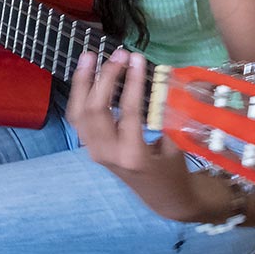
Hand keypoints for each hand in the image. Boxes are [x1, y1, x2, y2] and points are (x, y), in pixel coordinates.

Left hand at [66, 50, 201, 220]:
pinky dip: (80, 94)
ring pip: (79, 113)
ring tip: (89, 57)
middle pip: (95, 110)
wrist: (162, 199)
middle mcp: (108, 154)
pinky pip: (78, 118)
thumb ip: (164, 116)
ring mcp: (95, 152)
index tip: (137, 58)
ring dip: (83, 82)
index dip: (132, 82)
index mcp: (133, 155)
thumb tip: (158, 77)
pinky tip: (86, 75)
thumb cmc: (174, 171)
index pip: (128, 112)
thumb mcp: (176, 146)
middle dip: (104, 78)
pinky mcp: (90, 147)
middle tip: (118, 54)